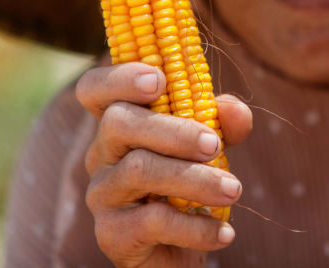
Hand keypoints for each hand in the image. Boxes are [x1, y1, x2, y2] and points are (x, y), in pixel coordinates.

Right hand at [76, 62, 252, 266]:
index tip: (159, 80)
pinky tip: (223, 232)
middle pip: (119, 122)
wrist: (181, 250)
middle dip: (174, 130)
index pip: (95, 89)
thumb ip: (224, 121)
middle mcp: (102, 154)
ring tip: (233, 189)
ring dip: (194, 179)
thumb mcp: (213, 145)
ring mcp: (102, 195)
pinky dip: (195, 226)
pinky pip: (152, 222)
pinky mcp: (112, 235)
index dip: (119, 77)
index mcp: (122, 123)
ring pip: (139, 170)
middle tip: (214, 146)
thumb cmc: (193, 184)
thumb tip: (231, 110)